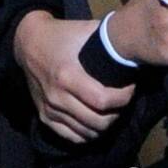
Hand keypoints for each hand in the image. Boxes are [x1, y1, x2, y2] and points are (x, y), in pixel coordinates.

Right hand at [14, 11, 133, 144]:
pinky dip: (88, 134)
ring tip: (113, 110)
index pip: (103, 100)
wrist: (29, 43)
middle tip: (124, 100)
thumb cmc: (63, 35)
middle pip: (97, 121)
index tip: (131, 86)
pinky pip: (71, 137)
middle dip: (118, 113)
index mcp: (68, 76)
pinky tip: (98, 122)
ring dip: (105, 125)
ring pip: (86, 132)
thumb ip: (111, 39)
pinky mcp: (45, 116)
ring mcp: (50, 109)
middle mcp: (57, 97)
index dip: (123, 98)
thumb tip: (137, 44)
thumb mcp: (87, 31)